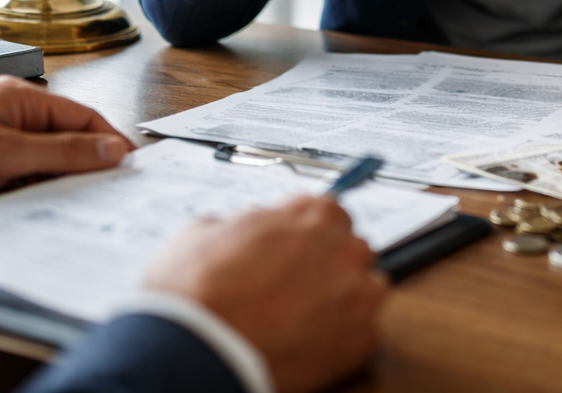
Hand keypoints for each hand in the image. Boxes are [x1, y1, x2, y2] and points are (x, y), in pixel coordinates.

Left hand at [0, 75, 132, 227]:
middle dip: (82, 173)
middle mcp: (12, 125)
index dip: (109, 142)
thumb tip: (112, 150)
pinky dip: (28, 208)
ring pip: (44, 177)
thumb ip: (63, 152)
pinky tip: (34, 221)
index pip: (82, 118)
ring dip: (51, 194)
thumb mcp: (5, 151)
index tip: (131, 168)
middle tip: (106, 199)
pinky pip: (20, 196)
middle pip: (66, 149)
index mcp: (21, 100)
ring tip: (66, 214)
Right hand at [145, 196, 387, 392]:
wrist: (197, 347)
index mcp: (312, 214)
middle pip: (351, 250)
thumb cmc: (196, 289)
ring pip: (366, 290)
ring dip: (343, 300)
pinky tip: (307, 344)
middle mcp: (343, 248)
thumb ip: (243, 225)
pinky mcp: (360, 340)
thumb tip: (244, 231)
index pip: (329, 214)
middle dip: (329, 266)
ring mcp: (358, 295)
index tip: (296, 252)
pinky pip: (363, 332)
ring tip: (303, 319)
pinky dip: (341, 338)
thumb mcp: (206, 230)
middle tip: (295, 288)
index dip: (308, 236)